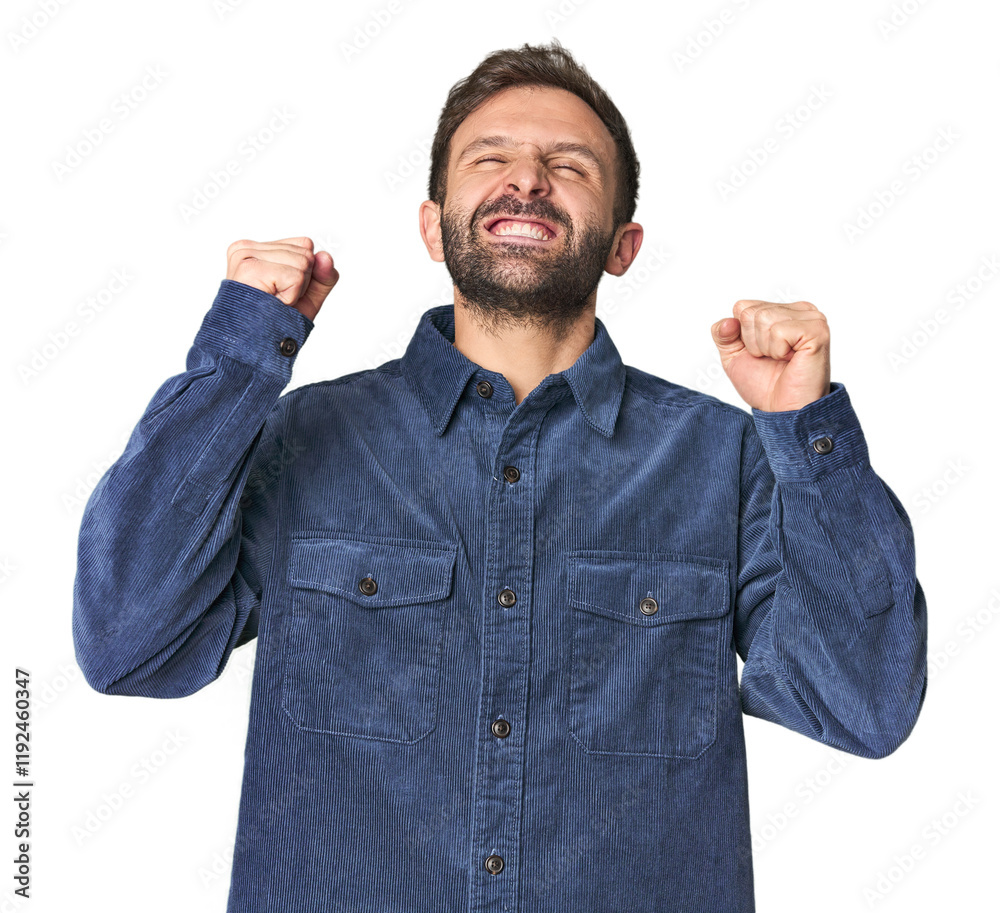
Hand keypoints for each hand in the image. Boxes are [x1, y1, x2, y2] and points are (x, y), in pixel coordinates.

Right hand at [226, 236, 337, 321]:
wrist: (255, 346)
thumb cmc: (275, 322)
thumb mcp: (308, 296)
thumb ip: (323, 275)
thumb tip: (325, 256)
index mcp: (256, 249)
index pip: (305, 244)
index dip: (304, 274)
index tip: (283, 291)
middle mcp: (247, 249)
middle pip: (306, 253)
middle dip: (301, 283)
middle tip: (277, 300)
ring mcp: (246, 256)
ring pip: (303, 263)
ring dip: (295, 291)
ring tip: (273, 302)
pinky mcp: (250, 268)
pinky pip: (295, 276)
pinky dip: (291, 296)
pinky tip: (271, 303)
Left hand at [711, 299, 830, 411]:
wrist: (783, 410)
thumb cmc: (765, 384)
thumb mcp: (733, 356)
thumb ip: (723, 335)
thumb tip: (727, 322)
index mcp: (781, 310)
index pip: (742, 306)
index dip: (741, 336)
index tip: (759, 353)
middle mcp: (798, 310)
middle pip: (750, 312)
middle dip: (752, 342)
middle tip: (772, 359)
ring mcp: (811, 317)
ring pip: (763, 318)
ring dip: (765, 348)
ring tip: (782, 359)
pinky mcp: (817, 330)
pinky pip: (778, 331)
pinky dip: (778, 351)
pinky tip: (791, 359)